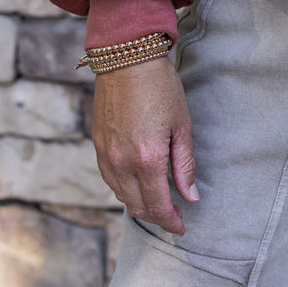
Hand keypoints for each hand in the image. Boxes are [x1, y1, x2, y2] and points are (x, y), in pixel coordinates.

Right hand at [91, 56, 197, 234]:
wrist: (126, 59)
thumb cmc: (160, 87)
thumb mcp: (181, 125)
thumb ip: (184, 164)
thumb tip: (190, 196)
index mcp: (147, 159)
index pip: (158, 206)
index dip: (170, 222)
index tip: (181, 227)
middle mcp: (122, 163)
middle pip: (138, 207)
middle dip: (157, 217)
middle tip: (173, 215)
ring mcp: (106, 156)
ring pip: (121, 196)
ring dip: (140, 204)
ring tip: (158, 200)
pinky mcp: (97, 146)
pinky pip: (110, 180)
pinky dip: (125, 189)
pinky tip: (138, 183)